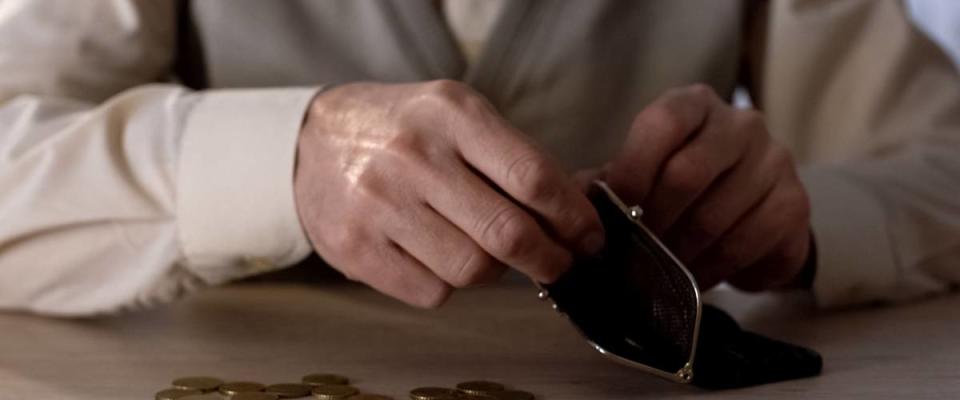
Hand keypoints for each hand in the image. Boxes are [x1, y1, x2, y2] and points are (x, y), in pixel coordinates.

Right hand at [294, 80, 603, 306]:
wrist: (313, 142)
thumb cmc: (404, 130)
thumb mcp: (458, 115)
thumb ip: (514, 157)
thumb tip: (577, 213)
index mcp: (451, 114)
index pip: (532, 177)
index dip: (573, 218)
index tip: (588, 237)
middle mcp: (413, 156)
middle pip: (507, 233)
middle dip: (550, 259)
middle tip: (559, 263)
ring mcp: (379, 205)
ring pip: (472, 270)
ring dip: (496, 272)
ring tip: (487, 252)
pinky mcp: (356, 249)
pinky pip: (433, 292)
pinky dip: (449, 283)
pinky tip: (440, 256)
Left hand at [606, 84, 810, 290]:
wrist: (753, 214)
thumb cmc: (683, 190)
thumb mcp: (643, 176)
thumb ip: (607, 182)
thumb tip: (573, 201)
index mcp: (694, 105)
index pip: (663, 123)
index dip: (633, 169)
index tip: (615, 210)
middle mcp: (741, 124)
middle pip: (688, 172)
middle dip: (654, 221)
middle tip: (636, 251)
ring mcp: (774, 160)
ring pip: (715, 216)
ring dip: (680, 254)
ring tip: (659, 272)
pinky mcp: (794, 202)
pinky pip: (746, 243)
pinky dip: (712, 269)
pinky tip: (694, 280)